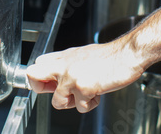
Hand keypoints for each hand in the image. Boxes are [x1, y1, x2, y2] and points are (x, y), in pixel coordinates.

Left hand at [25, 41, 144, 112]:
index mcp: (63, 57)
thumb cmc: (109, 57)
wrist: (126, 55)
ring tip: (87, 91)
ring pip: (58, 102)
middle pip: (34, 78)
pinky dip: (91, 104)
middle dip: (42, 89)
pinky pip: (80, 107)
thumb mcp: (82, 54)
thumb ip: (66, 63)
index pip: (36, 66)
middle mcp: (64, 65)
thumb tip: (54, 75)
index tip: (47, 85)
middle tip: (60, 91)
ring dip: (73, 102)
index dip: (39, 79)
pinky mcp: (83, 88)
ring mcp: (72, 77)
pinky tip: (98, 92)